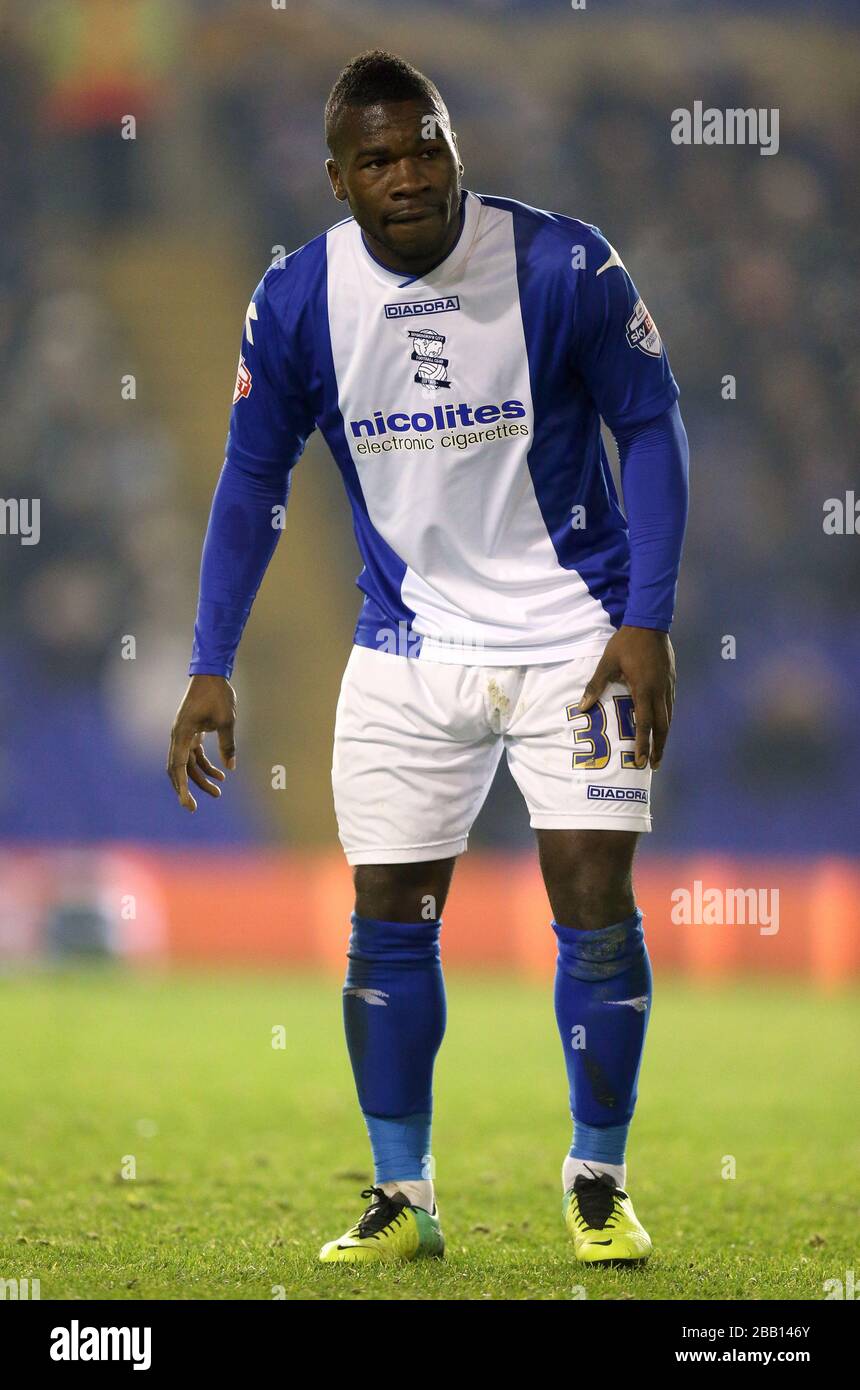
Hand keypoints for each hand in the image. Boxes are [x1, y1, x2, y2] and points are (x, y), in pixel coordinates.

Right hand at [167, 674, 236, 811]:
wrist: (210, 675)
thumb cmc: (217, 695)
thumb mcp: (227, 721)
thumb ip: (227, 744)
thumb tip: (230, 767)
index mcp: (182, 734)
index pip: (179, 767)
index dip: (182, 787)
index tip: (187, 804)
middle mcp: (178, 737)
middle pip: (179, 769)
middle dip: (186, 789)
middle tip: (193, 808)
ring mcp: (183, 735)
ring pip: (188, 764)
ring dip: (201, 779)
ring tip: (218, 793)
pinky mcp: (191, 733)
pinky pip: (195, 755)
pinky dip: (206, 766)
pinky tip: (221, 774)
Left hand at [579, 626, 674, 769]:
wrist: (650, 623)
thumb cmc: (626, 643)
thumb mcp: (607, 663)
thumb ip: (595, 686)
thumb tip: (582, 707)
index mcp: (644, 690)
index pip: (644, 724)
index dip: (643, 744)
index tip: (641, 761)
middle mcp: (660, 692)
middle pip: (662, 726)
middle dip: (658, 748)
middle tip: (654, 765)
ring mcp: (668, 686)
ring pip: (669, 718)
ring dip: (664, 736)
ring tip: (659, 751)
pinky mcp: (672, 680)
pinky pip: (671, 706)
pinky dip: (667, 720)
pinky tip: (663, 726)